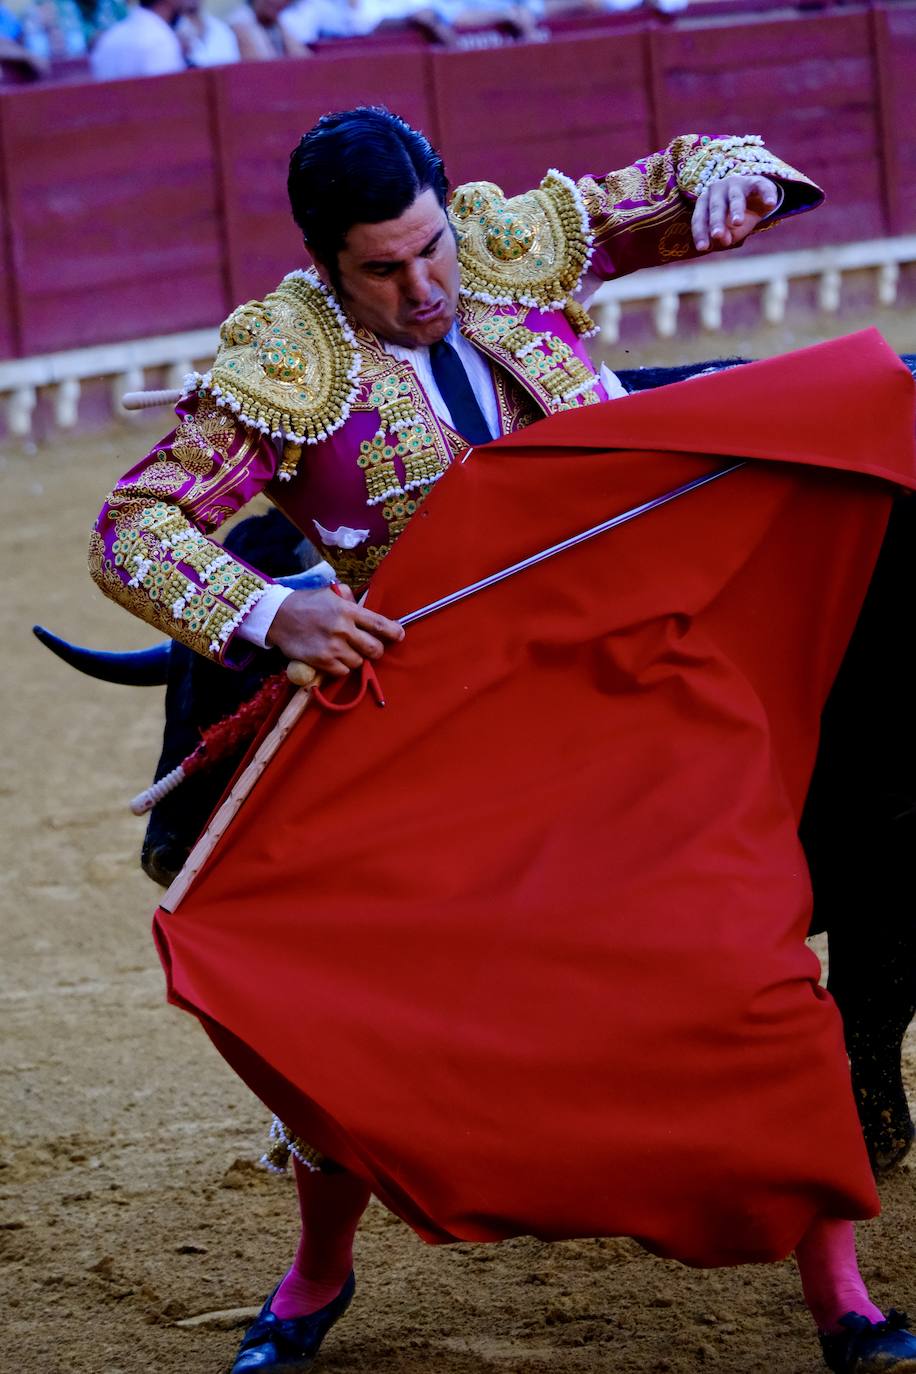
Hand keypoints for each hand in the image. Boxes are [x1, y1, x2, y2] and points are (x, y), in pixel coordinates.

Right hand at [266, 584, 403, 676]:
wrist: (277, 616)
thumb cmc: (305, 602)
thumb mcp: (329, 593)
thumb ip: (349, 599)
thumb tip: (365, 610)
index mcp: (348, 610)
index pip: (380, 625)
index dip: (394, 632)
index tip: (399, 635)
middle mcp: (343, 629)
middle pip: (375, 649)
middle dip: (376, 650)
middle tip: (370, 648)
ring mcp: (333, 647)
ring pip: (359, 663)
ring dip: (355, 659)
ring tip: (345, 651)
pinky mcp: (322, 661)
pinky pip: (342, 672)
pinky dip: (341, 668)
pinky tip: (334, 659)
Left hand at [692, 175, 779, 251]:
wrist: (756, 198)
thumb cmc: (735, 217)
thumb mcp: (728, 230)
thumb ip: (724, 237)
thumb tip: (724, 241)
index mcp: (705, 202)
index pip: (700, 218)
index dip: (701, 233)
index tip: (702, 248)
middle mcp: (718, 190)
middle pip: (716, 207)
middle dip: (716, 222)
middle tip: (717, 235)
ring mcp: (737, 183)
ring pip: (735, 198)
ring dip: (736, 210)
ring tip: (738, 223)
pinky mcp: (756, 181)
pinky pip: (761, 187)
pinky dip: (767, 195)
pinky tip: (771, 204)